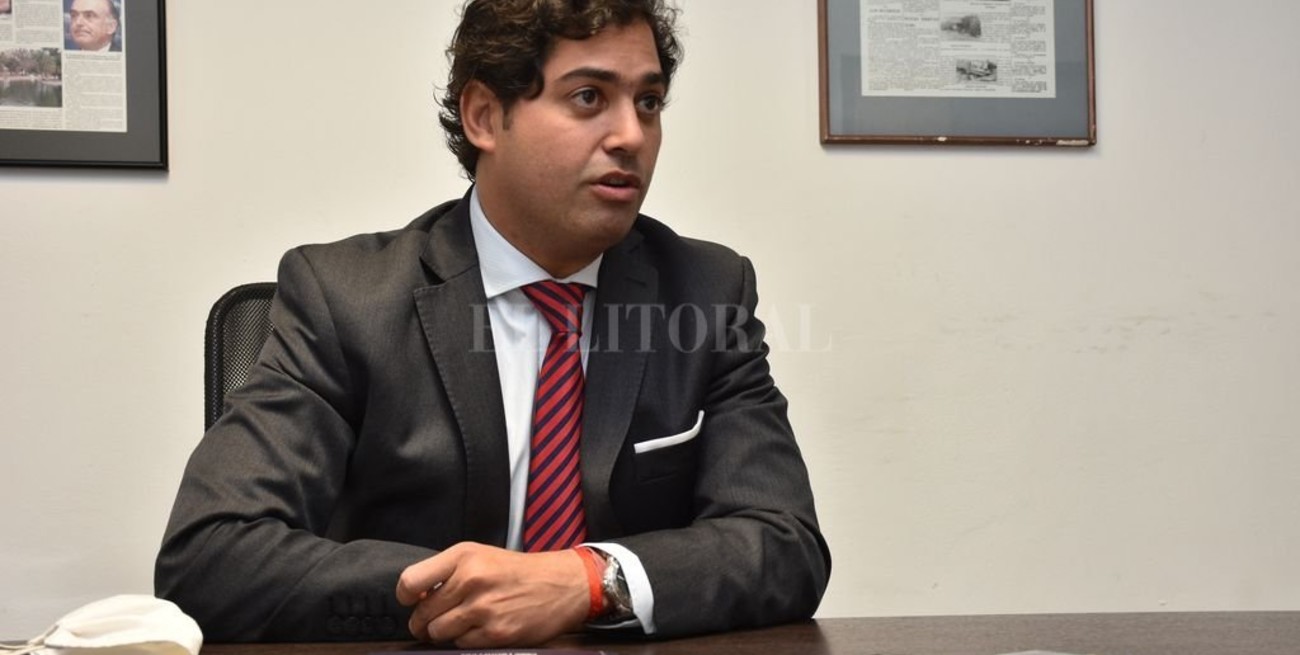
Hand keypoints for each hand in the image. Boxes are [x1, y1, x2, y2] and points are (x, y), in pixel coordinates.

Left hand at [395, 542, 589, 647]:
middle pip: (422, 613)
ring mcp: (483, 608)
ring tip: (461, 622)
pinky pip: (461, 644)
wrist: (561, 585)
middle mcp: (471, 579)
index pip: (410, 581)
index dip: (405, 596)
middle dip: (425, 620)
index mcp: (464, 556)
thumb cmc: (518, 572)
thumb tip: (413, 595)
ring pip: (438, 632)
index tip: (412, 600)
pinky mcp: (495, 633)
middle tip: (436, 618)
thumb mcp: (480, 555)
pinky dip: (465, 640)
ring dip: (444, 632)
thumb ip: (445, 571)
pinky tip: (481, 628)